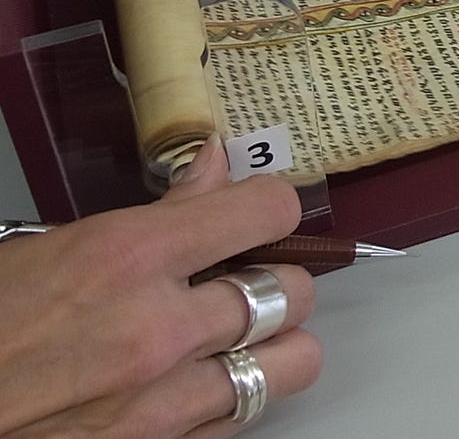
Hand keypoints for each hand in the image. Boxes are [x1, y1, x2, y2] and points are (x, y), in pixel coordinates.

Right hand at [0, 139, 321, 435]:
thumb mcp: (41, 251)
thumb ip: (148, 214)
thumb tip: (211, 168)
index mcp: (124, 260)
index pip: (265, 212)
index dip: (272, 207)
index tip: (260, 212)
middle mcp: (158, 331)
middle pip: (292, 294)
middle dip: (277, 282)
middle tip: (243, 280)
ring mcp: (162, 404)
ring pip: (292, 364)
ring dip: (272, 348)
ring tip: (237, 339)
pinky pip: (239, 421)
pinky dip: (229, 402)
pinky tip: (193, 388)